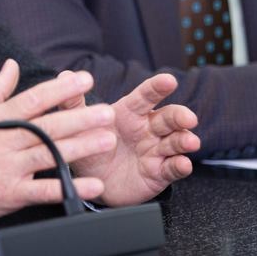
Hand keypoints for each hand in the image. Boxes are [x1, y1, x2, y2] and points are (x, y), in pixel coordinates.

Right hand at [0, 59, 117, 228]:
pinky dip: (68, 189)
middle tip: (107, 112)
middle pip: (48, 127)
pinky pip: (44, 191)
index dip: (61, 88)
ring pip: (50, 154)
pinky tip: (90, 186)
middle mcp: (6, 142)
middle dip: (80, 118)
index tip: (84, 79)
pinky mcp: (10, 194)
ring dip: (81, 148)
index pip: (34, 99)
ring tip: (106, 141)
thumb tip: (12, 64)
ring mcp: (9, 168)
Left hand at [64, 73, 199, 205]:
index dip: (158, 87)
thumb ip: (74, 102)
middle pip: (168, 118)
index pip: (146, 95)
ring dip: (184, 140)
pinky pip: (172, 168)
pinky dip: (180, 166)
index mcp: (131, 112)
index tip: (169, 80)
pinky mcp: (159, 172)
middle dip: (180, 116)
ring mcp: (155, 150)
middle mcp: (148, 128)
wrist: (93, 181)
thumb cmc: (91, 145)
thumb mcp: (81, 124)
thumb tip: (66, 74)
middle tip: (188, 118)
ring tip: (190, 141)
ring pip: (175, 141)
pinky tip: (184, 164)